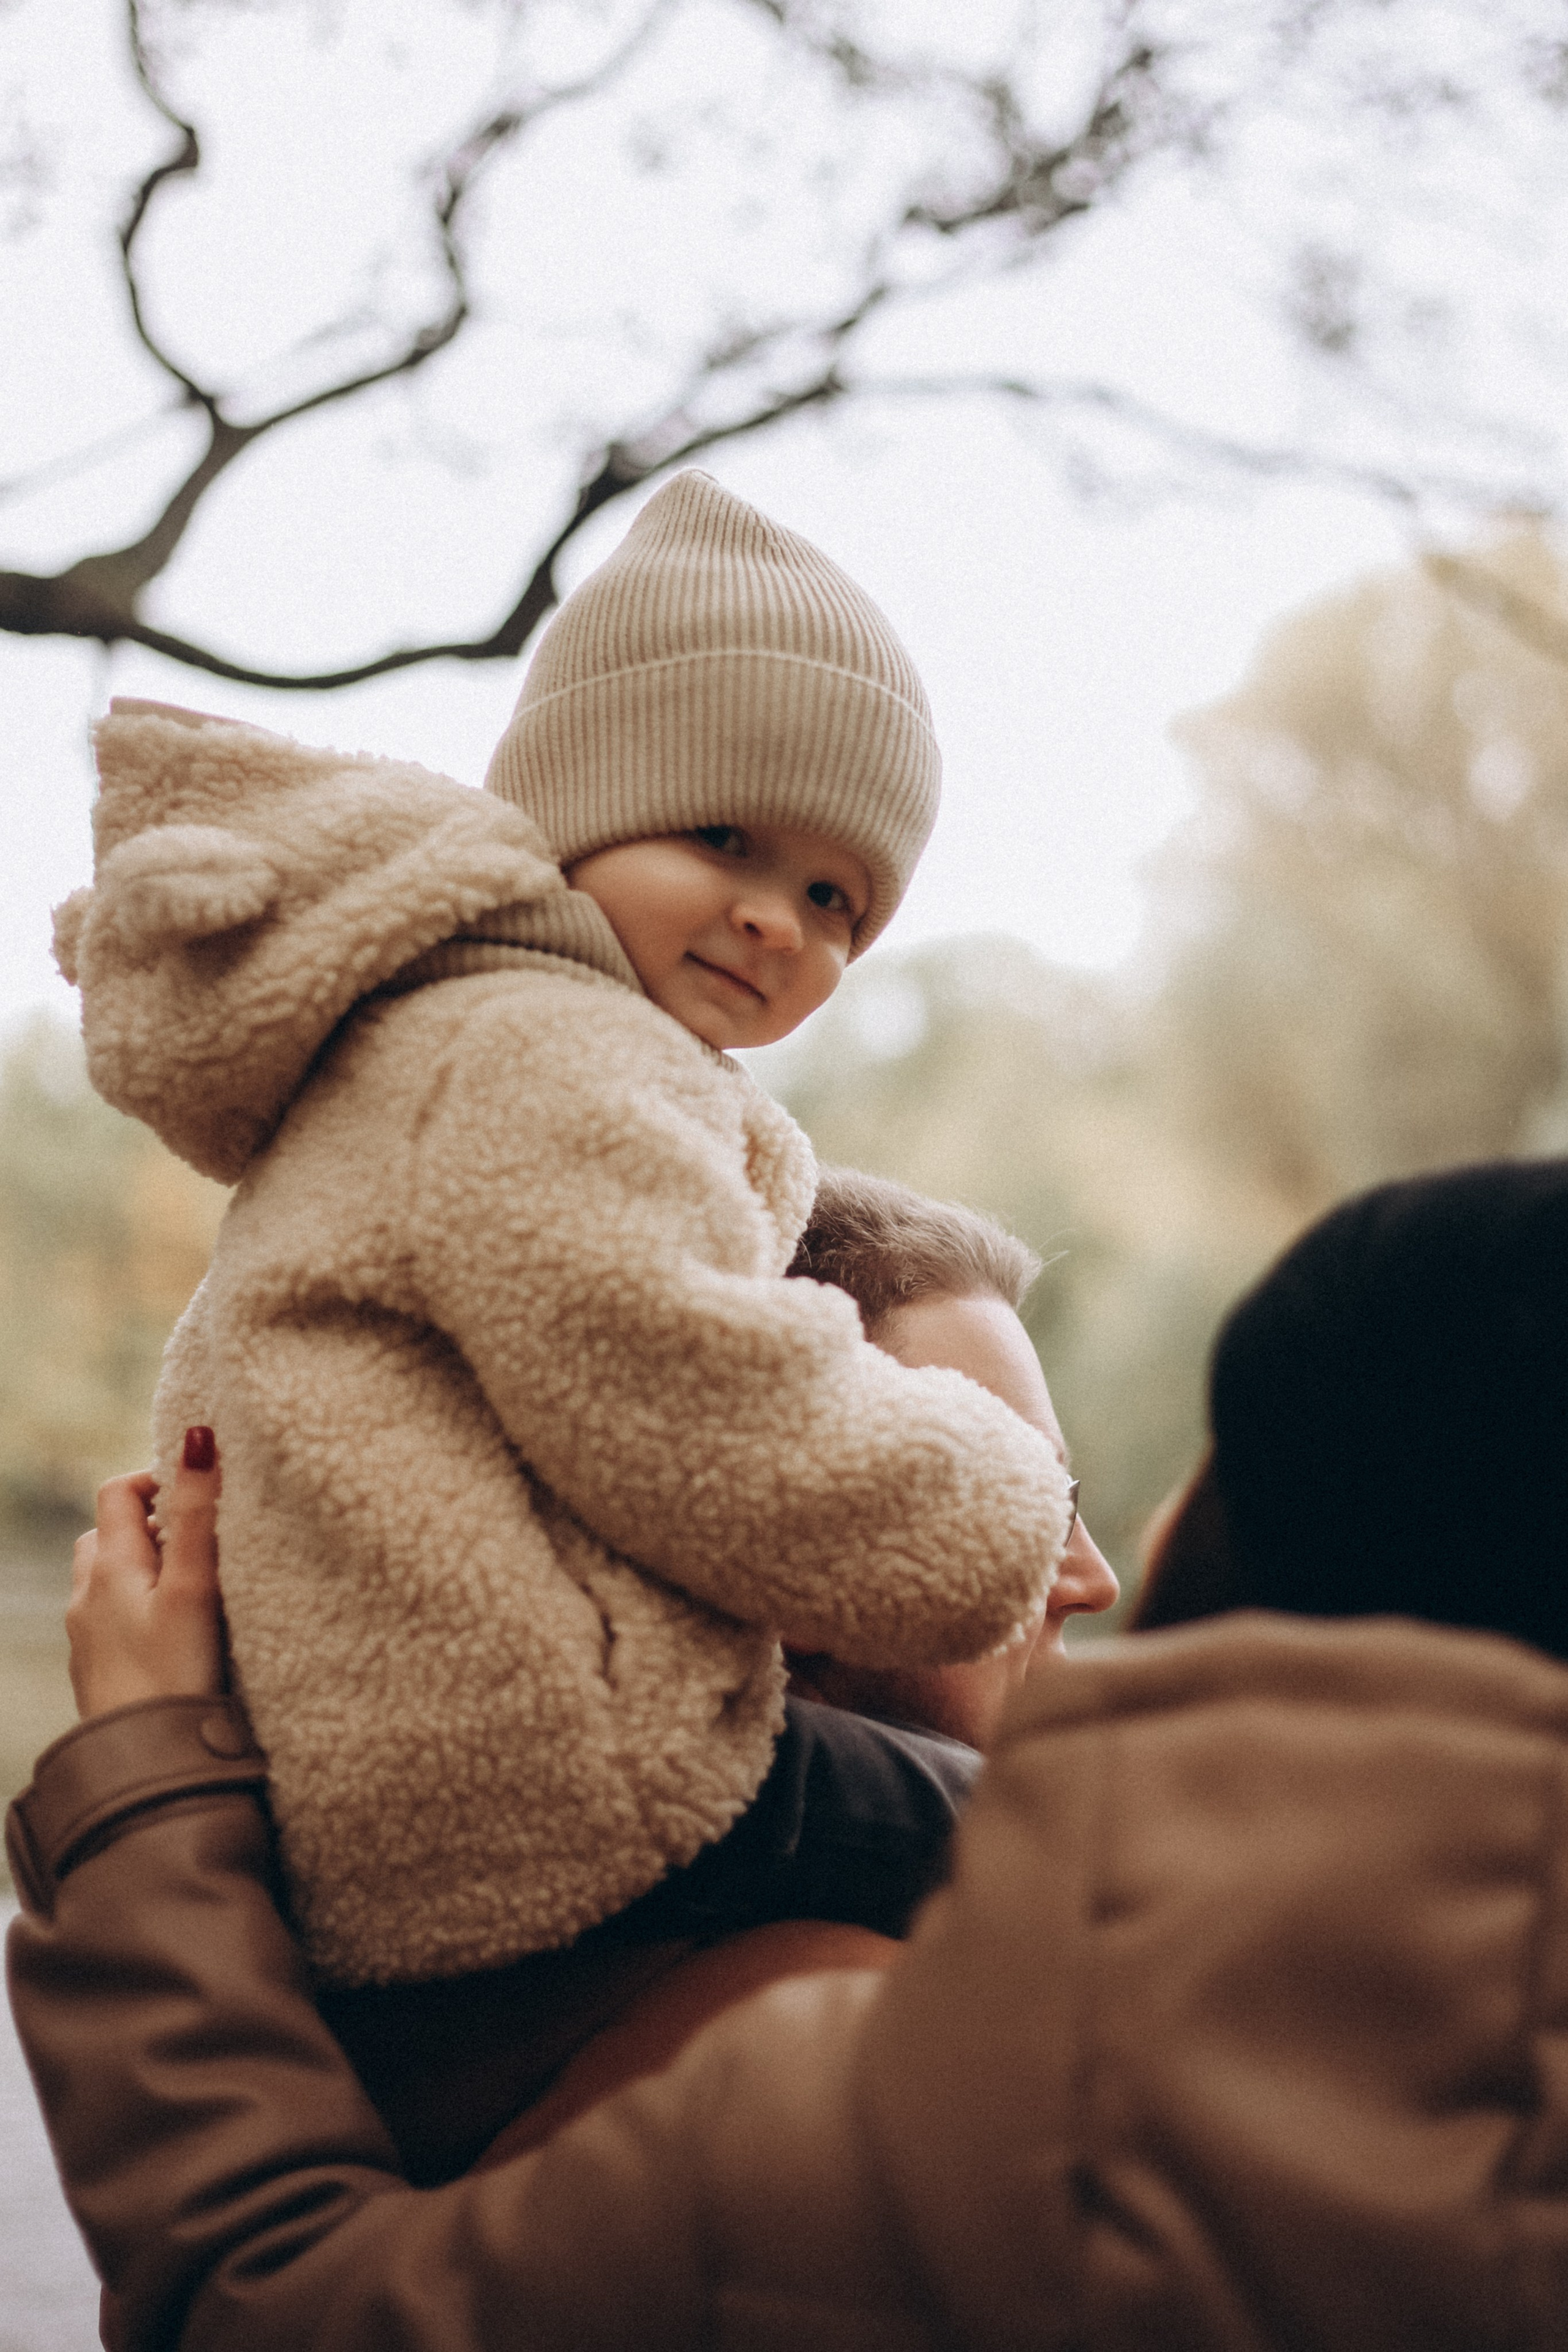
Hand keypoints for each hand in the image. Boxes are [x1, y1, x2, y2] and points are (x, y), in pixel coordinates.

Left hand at [66, 1429, 227, 1720]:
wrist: (143, 1764)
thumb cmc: (174, 1676)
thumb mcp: (194, 1586)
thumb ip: (199, 1514)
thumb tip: (196, 1437)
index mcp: (110, 1567)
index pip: (119, 1492)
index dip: (159, 1481)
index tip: (203, 1499)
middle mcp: (87, 1596)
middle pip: (109, 1534)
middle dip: (153, 1528)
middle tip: (204, 1548)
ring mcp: (87, 1636)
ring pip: (108, 1579)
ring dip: (144, 1571)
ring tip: (192, 1592)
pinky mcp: (97, 1671)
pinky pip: (111, 1620)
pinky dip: (139, 1611)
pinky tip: (175, 1638)